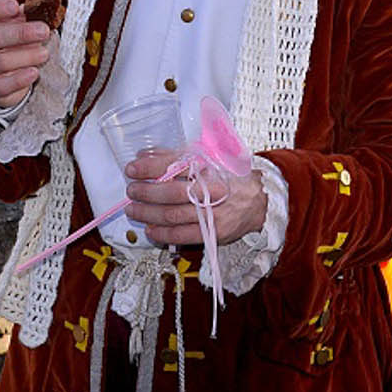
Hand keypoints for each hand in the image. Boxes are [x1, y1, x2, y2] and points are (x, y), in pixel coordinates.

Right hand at [0, 0, 52, 106]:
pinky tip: (34, 72)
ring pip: (1, 62)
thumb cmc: (9, 43)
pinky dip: (20, 79)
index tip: (15, 6)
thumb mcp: (14, 27)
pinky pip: (2, 86)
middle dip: (21, 33)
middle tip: (44, 30)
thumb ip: (24, 17)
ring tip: (45, 53)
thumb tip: (40, 7)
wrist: (0, 77)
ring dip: (27, 56)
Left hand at [124, 152, 266, 245]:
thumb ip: (175, 156)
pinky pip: (182, 235)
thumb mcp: (208, 159)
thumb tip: (144, 155)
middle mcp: (213, 188)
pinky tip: (151, 229)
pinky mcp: (215, 231)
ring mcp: (214, 211)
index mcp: (212, 166)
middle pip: (171, 192)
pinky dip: (162, 234)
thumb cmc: (229, 178)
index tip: (132, 169)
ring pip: (173, 215)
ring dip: (148, 213)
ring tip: (134, 210)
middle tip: (131, 191)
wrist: (259, 200)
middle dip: (145, 192)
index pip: (175, 164)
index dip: (150, 167)